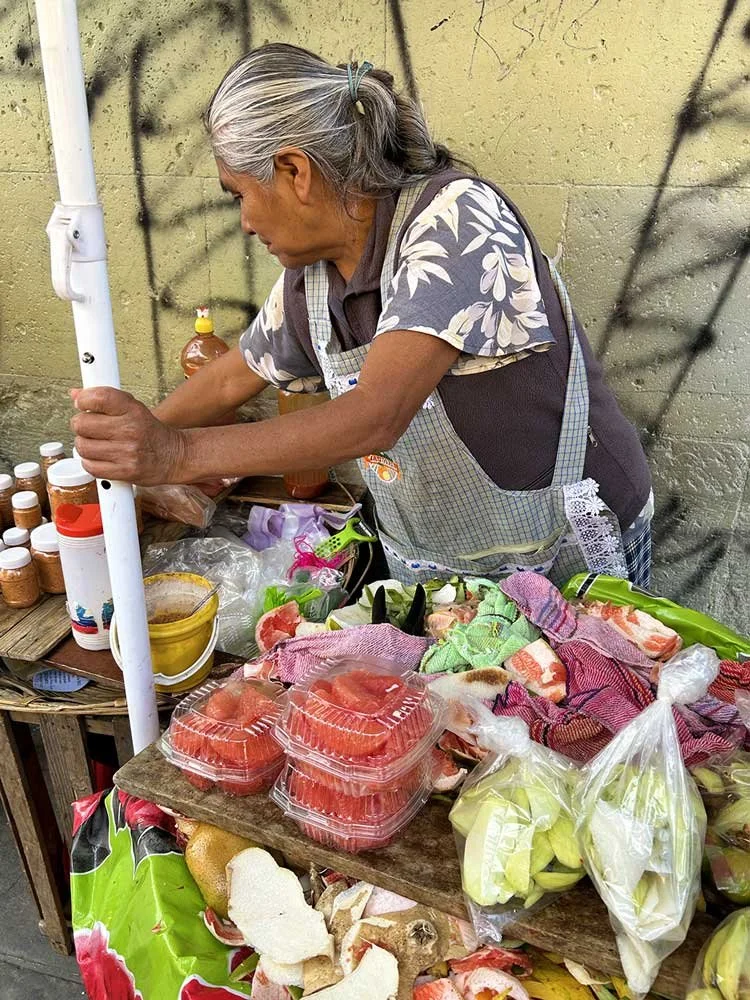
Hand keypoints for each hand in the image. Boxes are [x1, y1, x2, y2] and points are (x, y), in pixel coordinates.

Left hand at [70, 387, 188, 485]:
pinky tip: (100, 457)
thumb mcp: (133, 408)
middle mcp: (130, 430)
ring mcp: (127, 452)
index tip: (82, 403)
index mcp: (133, 410)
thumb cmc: (150, 432)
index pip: (98, 398)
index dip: (83, 400)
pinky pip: (90, 466)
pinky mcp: (124, 472)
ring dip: (85, 445)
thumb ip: (105, 399)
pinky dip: (91, 463)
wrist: (173, 456)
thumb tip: (75, 394)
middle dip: (81, 425)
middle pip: (82, 424)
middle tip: (90, 427)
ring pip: (82, 446)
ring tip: (97, 443)